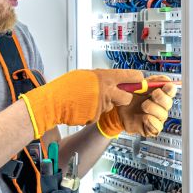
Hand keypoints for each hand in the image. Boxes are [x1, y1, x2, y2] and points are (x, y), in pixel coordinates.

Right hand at [19, 68, 143, 137]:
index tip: (139, 81)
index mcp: (105, 77)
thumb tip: (113, 78)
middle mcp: (106, 91)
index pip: (130, 77)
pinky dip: (93, 113)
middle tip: (115, 96)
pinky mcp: (96, 117)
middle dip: (123, 98)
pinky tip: (83, 108)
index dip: (137, 80)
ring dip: (103, 105)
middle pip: (126, 98)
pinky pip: (99, 115)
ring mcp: (102, 105)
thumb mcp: (87, 75)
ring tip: (87, 100)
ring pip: (110, 107)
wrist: (53, 102)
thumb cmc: (66, 87)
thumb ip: (102, 77)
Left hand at [97, 75, 176, 137]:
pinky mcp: (151, 128)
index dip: (170, 89)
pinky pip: (157, 127)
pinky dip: (152, 121)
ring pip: (163, 115)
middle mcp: (160, 106)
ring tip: (143, 106)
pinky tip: (145, 117)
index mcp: (158, 94)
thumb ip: (150, 81)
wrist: (118, 110)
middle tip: (153, 94)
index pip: (170, 91)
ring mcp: (156, 118)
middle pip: (168, 103)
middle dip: (161, 97)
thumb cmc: (129, 98)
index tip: (166, 86)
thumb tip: (164, 79)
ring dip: (153, 109)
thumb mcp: (137, 86)